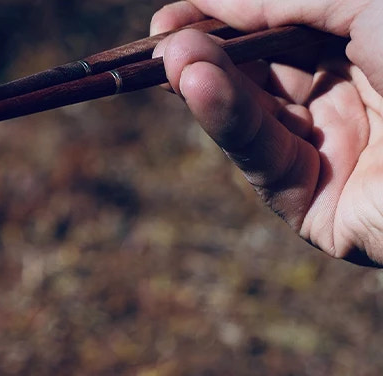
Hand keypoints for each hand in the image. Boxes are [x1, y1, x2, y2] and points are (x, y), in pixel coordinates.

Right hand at [151, 1, 382, 265]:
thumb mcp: (365, 3)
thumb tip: (211, 4)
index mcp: (371, 44)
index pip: (284, 26)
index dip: (227, 17)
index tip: (168, 16)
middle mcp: (353, 96)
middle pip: (262, 70)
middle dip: (210, 52)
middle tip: (161, 42)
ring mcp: (332, 153)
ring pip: (254, 114)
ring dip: (211, 83)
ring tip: (174, 58)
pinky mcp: (313, 208)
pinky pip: (261, 158)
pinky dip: (228, 119)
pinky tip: (198, 87)